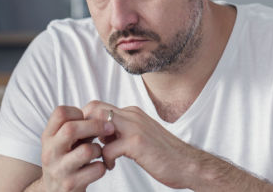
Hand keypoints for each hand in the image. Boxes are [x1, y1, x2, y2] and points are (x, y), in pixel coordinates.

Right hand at [34, 105, 113, 191]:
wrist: (55, 191)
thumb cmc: (66, 160)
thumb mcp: (64, 142)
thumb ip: (77, 128)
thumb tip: (103, 113)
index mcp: (48, 137)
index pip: (60, 113)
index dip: (79, 112)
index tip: (88, 119)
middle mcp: (50, 152)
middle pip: (71, 129)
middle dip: (95, 125)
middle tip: (110, 128)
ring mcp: (59, 169)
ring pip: (87, 150)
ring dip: (100, 149)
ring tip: (98, 153)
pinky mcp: (71, 184)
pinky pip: (97, 169)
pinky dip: (103, 166)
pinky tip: (98, 167)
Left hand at [82, 101, 199, 188]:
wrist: (188, 165)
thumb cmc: (164, 155)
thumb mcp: (140, 136)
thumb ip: (122, 131)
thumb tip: (100, 136)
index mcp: (133, 113)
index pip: (98, 106)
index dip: (87, 121)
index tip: (87, 139)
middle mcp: (133, 115)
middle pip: (94, 108)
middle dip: (84, 128)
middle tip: (86, 147)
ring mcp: (135, 127)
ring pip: (98, 124)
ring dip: (92, 143)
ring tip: (97, 156)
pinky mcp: (137, 143)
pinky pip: (107, 149)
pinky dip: (105, 160)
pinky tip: (112, 166)